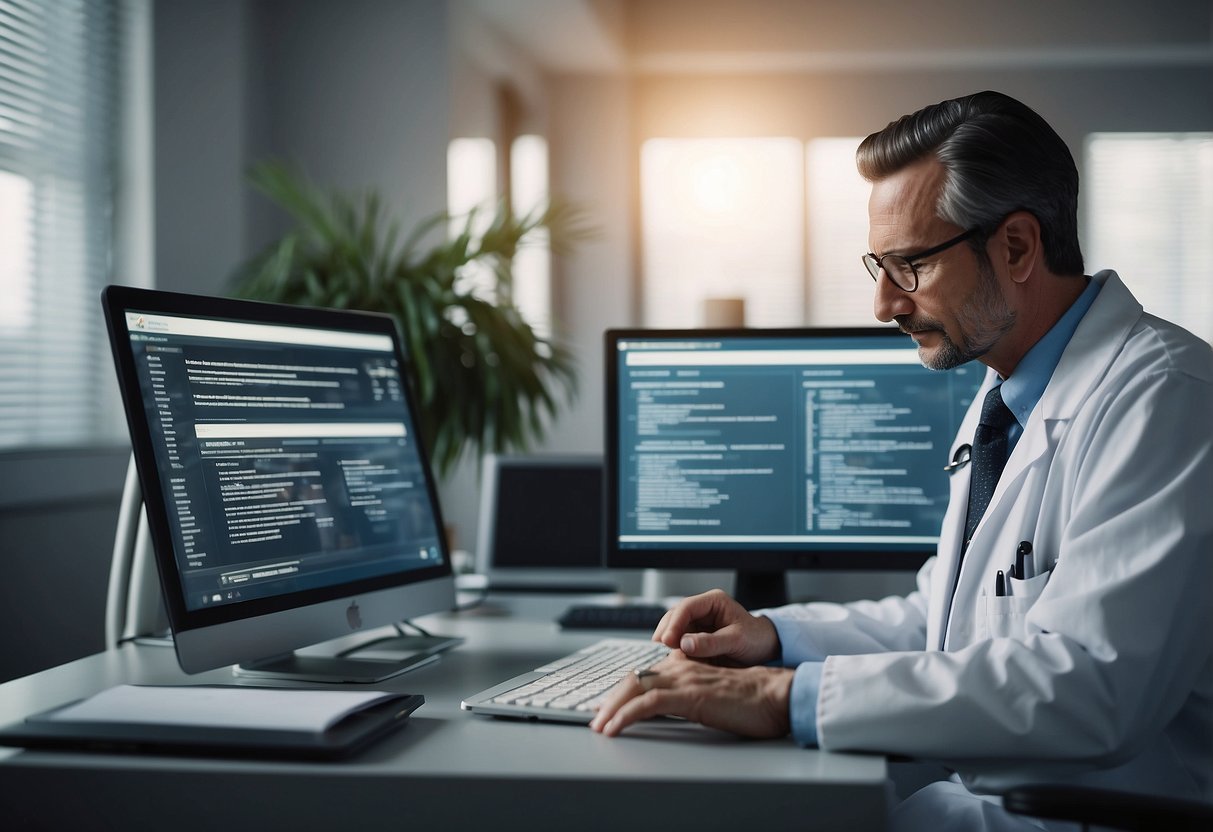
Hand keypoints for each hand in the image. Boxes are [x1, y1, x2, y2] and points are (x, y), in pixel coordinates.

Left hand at [588, 650, 793, 738]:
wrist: (775, 696)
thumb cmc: (752, 700)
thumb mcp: (713, 695)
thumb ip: (692, 695)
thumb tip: (673, 707)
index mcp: (687, 666)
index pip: (646, 675)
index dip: (623, 690)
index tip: (607, 705)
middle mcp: (681, 668)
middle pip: (634, 679)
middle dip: (610, 699)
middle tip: (595, 718)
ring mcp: (684, 680)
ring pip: (635, 688)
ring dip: (612, 709)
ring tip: (599, 726)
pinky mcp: (689, 696)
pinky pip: (648, 704)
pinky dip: (626, 715)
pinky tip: (615, 728)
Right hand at [652, 589, 780, 666]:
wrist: (766, 650)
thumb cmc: (756, 639)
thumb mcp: (737, 640)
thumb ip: (712, 642)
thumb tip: (684, 644)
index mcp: (714, 601)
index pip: (686, 607)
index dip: (674, 623)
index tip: (668, 641)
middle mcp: (702, 610)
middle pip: (674, 617)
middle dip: (666, 633)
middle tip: (661, 651)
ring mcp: (697, 624)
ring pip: (673, 630)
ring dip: (668, 644)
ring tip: (666, 658)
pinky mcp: (695, 639)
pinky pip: (679, 644)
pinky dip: (674, 653)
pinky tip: (673, 662)